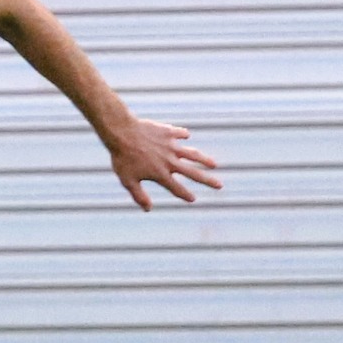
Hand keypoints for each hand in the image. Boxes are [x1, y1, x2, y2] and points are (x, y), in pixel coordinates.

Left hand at [107, 118, 221, 209]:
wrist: (122, 133)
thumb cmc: (122, 158)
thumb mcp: (128, 180)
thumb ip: (139, 195)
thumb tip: (148, 209)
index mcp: (160, 174)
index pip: (177, 188)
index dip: (185, 195)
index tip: (193, 199)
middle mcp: (170, 161)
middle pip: (193, 173)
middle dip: (207, 180)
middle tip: (219, 185)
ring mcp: (171, 146)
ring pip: (193, 154)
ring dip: (204, 160)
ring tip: (214, 164)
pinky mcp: (168, 132)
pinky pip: (180, 134)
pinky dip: (184, 135)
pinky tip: (186, 136)